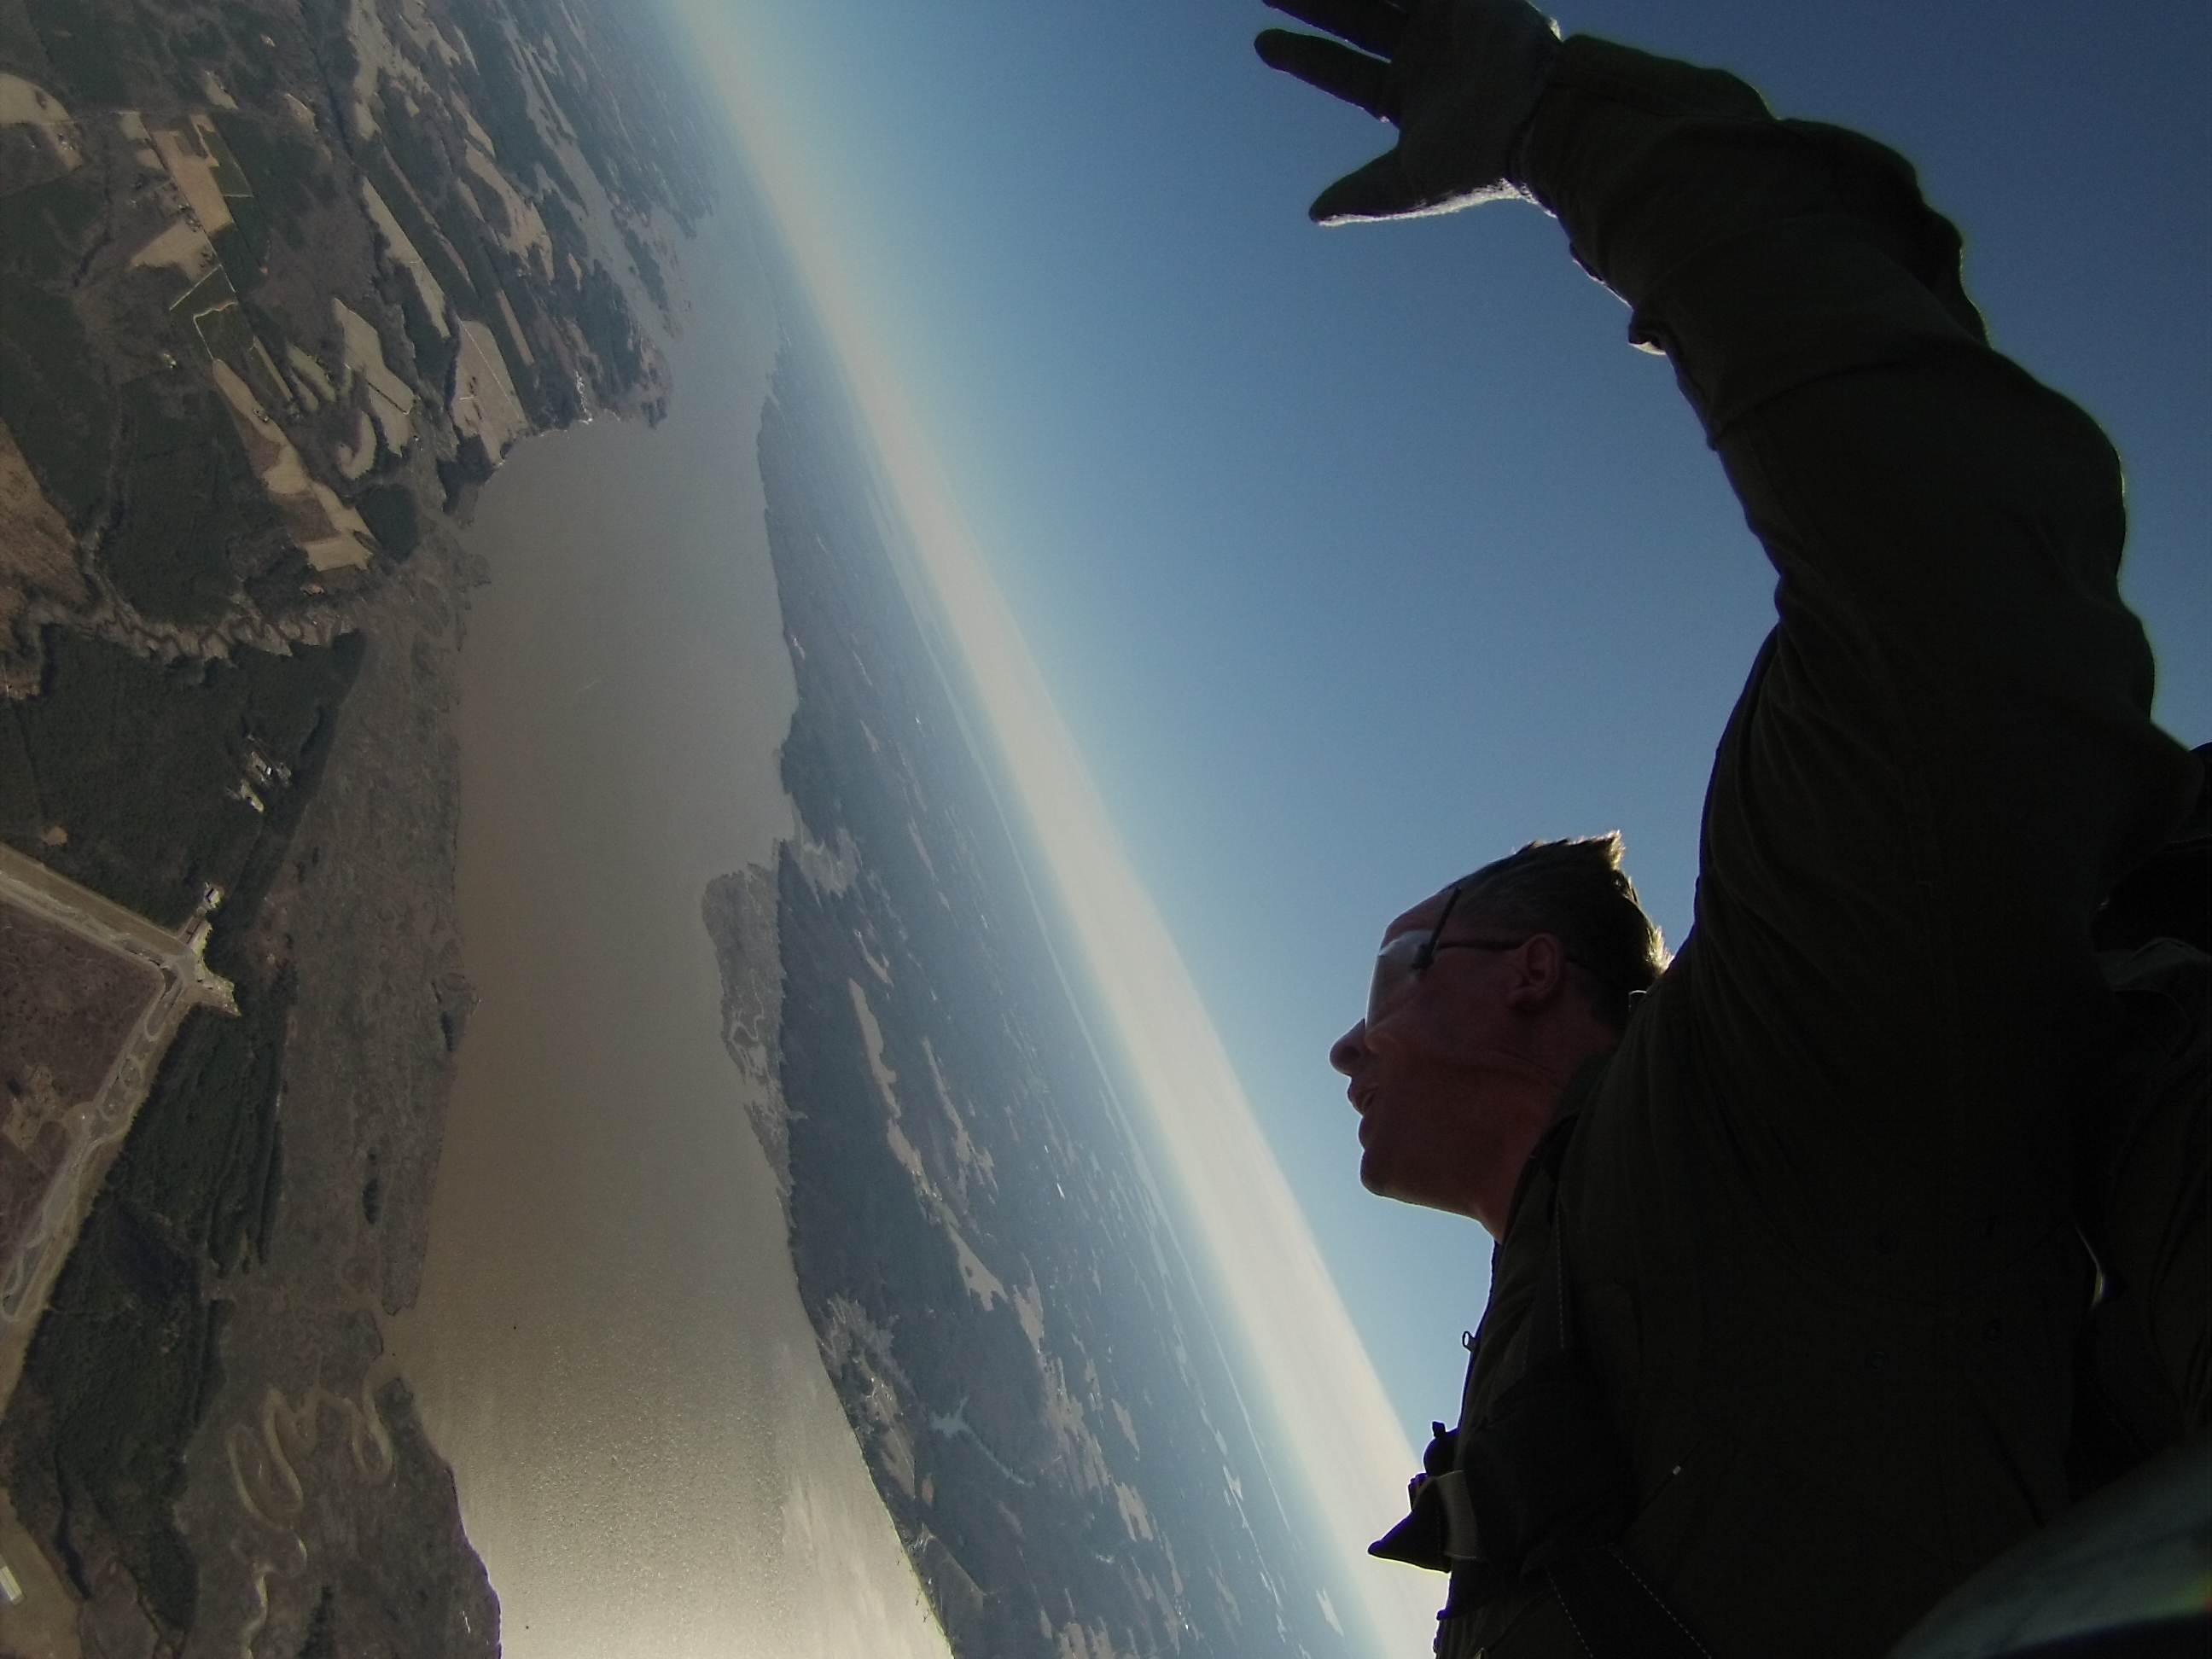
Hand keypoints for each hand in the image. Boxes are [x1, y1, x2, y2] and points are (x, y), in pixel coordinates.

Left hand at [1255, 0, 1561, 222]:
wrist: (1539, 121)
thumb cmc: (1476, 161)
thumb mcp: (1408, 184)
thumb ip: (1362, 194)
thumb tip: (1315, 213)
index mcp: (1405, 96)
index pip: (1342, 72)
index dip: (1302, 57)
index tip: (1262, 43)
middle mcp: (1420, 56)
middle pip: (1352, 20)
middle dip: (1311, 5)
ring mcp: (1443, 21)